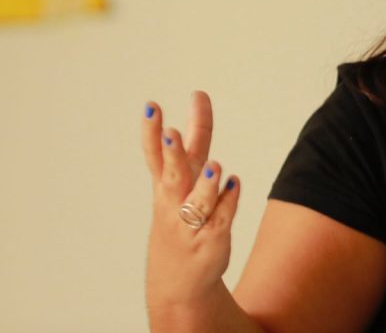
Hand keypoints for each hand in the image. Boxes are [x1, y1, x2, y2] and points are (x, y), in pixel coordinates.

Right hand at [142, 91, 240, 310]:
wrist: (179, 286)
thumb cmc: (181, 221)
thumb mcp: (182, 180)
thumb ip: (192, 142)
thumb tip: (199, 99)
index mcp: (166, 187)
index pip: (157, 155)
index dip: (153, 131)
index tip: (152, 105)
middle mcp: (175, 203)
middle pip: (174, 175)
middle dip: (172, 156)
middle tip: (171, 133)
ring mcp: (192, 223)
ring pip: (200, 200)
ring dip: (206, 184)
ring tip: (215, 167)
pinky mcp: (212, 239)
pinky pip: (223, 216)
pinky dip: (228, 200)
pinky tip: (233, 184)